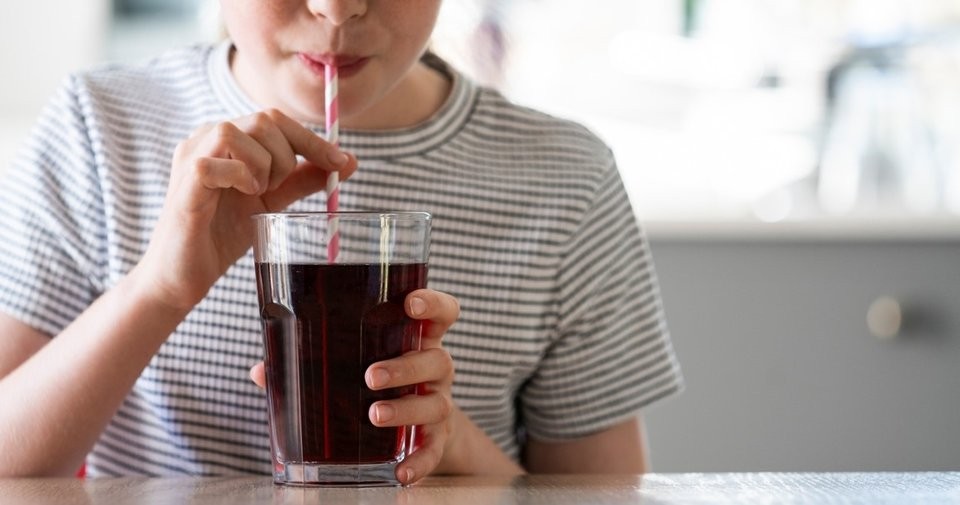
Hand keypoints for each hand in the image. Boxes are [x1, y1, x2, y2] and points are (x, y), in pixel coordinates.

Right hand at [137, 109, 357, 309]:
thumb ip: (302, 179)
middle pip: (263, 119)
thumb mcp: (271, 201)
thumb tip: (346, 162)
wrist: (184, 275)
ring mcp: (190, 156)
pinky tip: (241, 195)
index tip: (341, 162)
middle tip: (279, 189)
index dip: (311, 138)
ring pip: (238, 132)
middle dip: (288, 156)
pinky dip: (240, 177)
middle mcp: (204, 138)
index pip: (275, 119)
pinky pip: (215, 163)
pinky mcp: (183, 181)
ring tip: (256, 193)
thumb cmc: (221, 235)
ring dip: (263, 166)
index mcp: (226, 138)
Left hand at [250, 288, 458, 483]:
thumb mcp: (353, 364)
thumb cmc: (378, 383)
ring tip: (373, 415)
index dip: (432, 304)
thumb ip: (310, 361)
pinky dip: (420, 461)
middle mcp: (434, 369)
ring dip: (405, 409)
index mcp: (415, 340)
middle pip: (436, 359)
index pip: (441, 313)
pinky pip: (434, 449)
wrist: (419, 428)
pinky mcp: (437, 438)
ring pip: (436, 403)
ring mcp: (438, 403)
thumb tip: (261, 371)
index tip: (412, 304)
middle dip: (404, 367)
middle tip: (370, 376)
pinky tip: (401, 472)